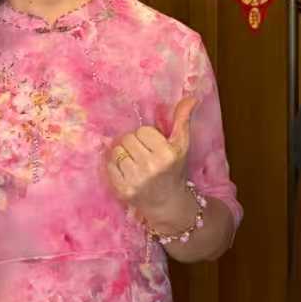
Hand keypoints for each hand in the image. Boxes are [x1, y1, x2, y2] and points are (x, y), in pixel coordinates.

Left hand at [107, 97, 197, 228]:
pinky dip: (115, 167)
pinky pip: (109, 166)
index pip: (142, 131)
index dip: (146, 137)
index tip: (152, 147)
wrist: (168, 204)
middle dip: (133, 144)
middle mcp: (151, 167)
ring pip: (117, 151)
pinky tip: (126, 172)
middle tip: (142, 154)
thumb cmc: (174, 170)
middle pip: (127, 139)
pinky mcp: (123, 190)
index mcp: (167, 154)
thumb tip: (191, 97)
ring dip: (123, 155)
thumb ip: (183, 120)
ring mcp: (136, 180)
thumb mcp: (182, 145)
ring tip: (134, 163)